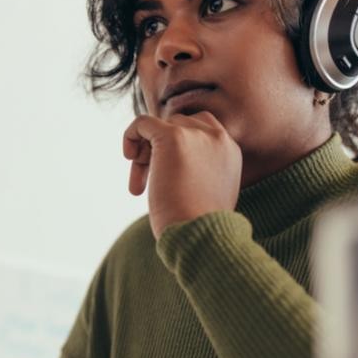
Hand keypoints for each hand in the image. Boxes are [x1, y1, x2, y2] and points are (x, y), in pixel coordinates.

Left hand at [122, 111, 241, 238]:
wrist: (200, 234)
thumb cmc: (199, 226)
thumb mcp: (208, 194)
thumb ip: (198, 174)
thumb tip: (174, 169)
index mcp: (229, 150)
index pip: (199, 129)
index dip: (178, 146)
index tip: (165, 173)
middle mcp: (217, 137)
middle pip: (177, 126)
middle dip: (157, 151)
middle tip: (147, 180)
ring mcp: (195, 134)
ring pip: (160, 126)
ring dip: (144, 153)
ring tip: (139, 183)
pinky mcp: (172, 137)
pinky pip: (142, 122)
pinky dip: (130, 135)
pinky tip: (128, 157)